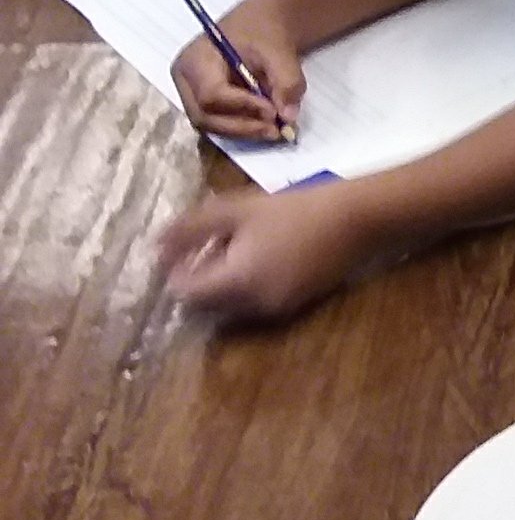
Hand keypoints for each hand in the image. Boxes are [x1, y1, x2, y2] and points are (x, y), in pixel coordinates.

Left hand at [156, 182, 375, 322]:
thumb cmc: (293, 209)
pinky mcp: (294, 306)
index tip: (177, 251)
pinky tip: (255, 256)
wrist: (355, 220)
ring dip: (220, 285)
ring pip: (231, 307)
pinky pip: (254, 303)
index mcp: (238, 283)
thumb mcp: (236, 210)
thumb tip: (154, 247)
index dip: (175, 274)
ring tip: (228, 248)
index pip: (187, 295)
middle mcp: (255, 306)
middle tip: (201, 247)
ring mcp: (277, 310)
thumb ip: (190, 229)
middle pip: (208, 305)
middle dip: (197, 280)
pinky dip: (244, 286)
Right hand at [171, 8, 302, 143]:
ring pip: (212, 127)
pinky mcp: (205, 108)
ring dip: (245, 132)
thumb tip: (287, 116)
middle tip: (276, 130)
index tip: (273, 111)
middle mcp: (186, 81)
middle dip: (243, 127)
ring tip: (275, 129)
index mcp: (195, 60)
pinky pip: (220, 126)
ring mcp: (192, 97)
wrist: (260, 28)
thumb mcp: (280, 50)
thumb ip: (287, 81)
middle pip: (205, 117)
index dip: (242, 106)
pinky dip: (244, 130)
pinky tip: (266, 125)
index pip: (211, 94)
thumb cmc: (262, 32)